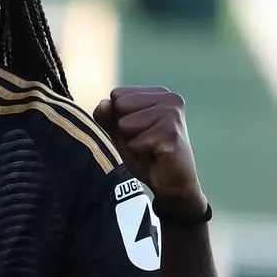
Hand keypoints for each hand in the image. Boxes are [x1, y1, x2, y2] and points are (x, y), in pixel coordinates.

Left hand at [93, 86, 206, 217]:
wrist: (172, 183)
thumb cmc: (147, 155)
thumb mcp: (121, 134)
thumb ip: (107, 117)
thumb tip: (103, 103)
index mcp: (160, 93)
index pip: (117, 95)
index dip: (119, 118)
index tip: (139, 131)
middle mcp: (170, 98)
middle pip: (120, 106)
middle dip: (125, 129)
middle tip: (145, 141)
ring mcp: (173, 115)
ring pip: (125, 124)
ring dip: (132, 142)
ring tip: (150, 148)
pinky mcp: (171, 134)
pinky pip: (134, 142)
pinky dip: (139, 153)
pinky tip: (156, 156)